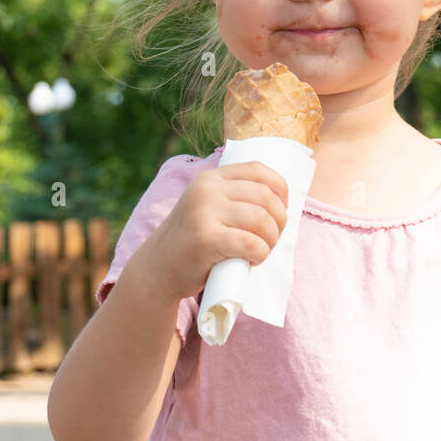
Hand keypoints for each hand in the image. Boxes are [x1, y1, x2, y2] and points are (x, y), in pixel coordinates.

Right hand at [136, 162, 289, 304]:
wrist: (157, 269)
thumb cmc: (193, 241)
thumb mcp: (209, 207)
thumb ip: (236, 196)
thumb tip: (282, 198)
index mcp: (211, 178)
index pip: (259, 171)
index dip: (280, 190)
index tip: (280, 210)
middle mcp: (206, 190)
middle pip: (266, 198)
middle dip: (278, 222)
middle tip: (270, 239)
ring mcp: (204, 212)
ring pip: (261, 220)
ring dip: (270, 240)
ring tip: (261, 250)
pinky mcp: (205, 239)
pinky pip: (251, 243)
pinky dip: (260, 254)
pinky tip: (252, 260)